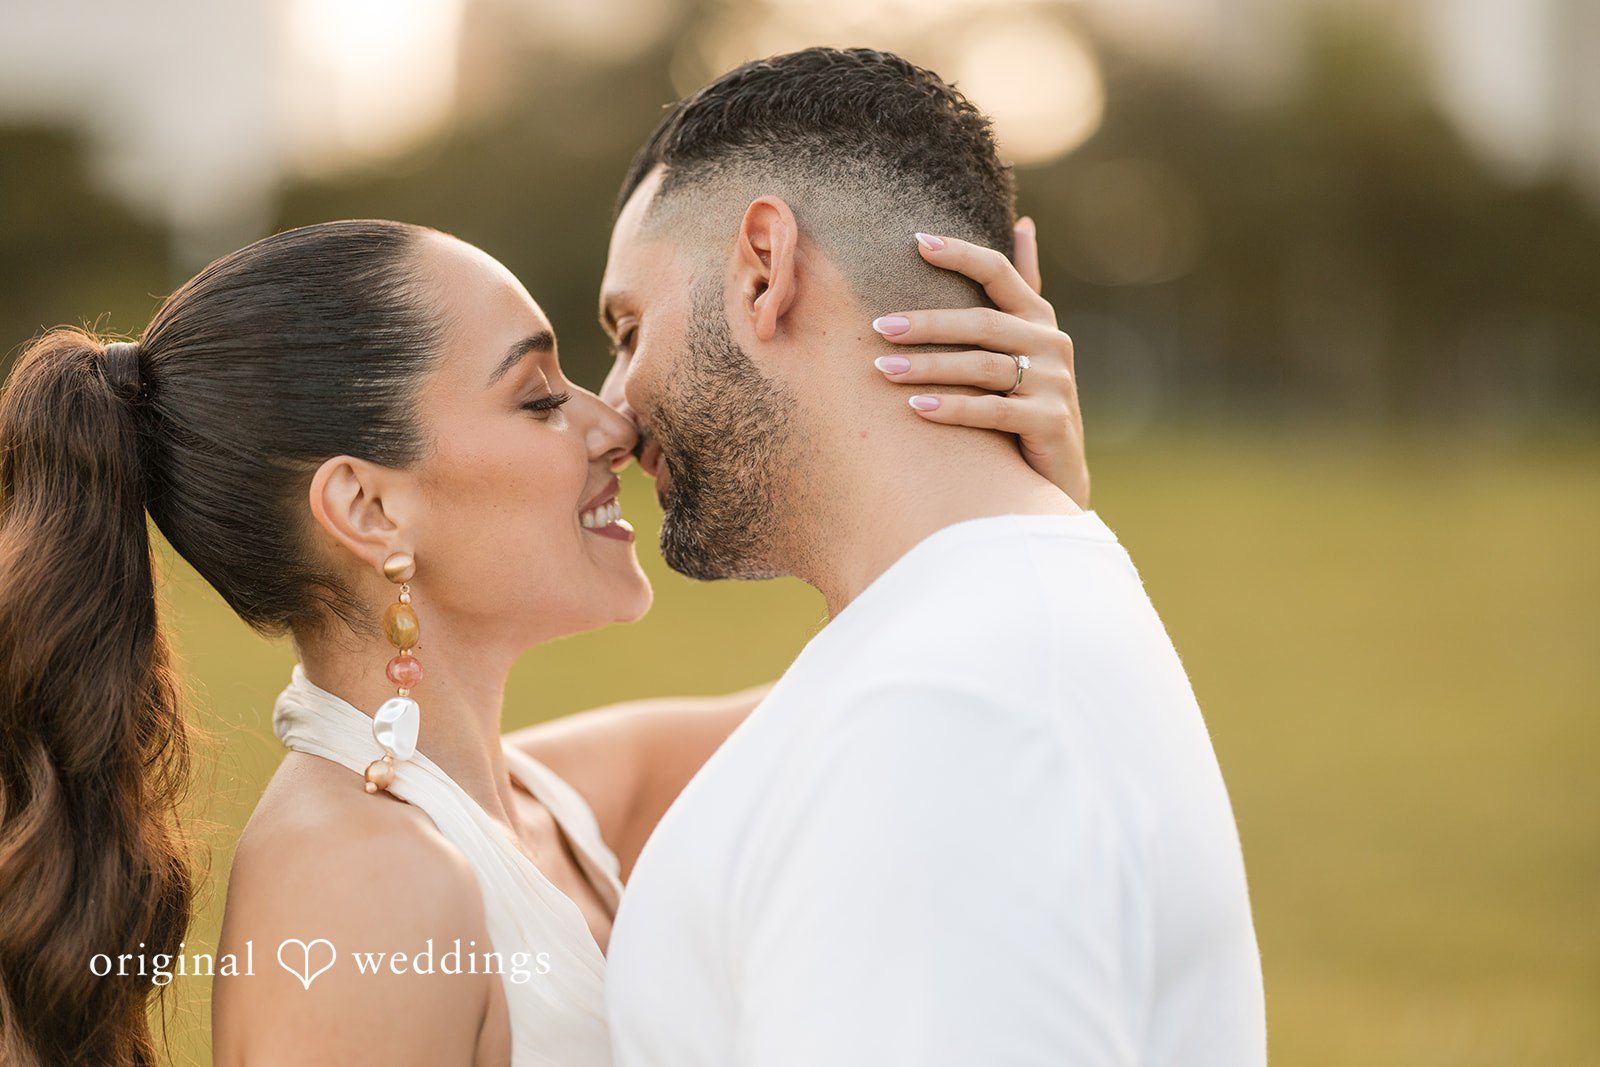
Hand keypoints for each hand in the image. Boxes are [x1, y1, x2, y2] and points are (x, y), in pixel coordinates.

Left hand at [870, 218, 1088, 509]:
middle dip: (927, 323)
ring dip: (929, 367)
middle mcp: (1052, 344)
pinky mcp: (1050, 422)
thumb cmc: (1027, 400)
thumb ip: (1021, 290)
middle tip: (878, 326)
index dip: (961, 255)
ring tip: (883, 369)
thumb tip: (1024, 224)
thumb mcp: (1028, 342)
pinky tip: (915, 408)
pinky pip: (993, 412)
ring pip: (983, 368)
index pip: (998, 273)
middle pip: (982, 323)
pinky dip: (953, 408)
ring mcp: (1054, 384)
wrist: (1055, 473)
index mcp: (1039, 318)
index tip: (916, 242)